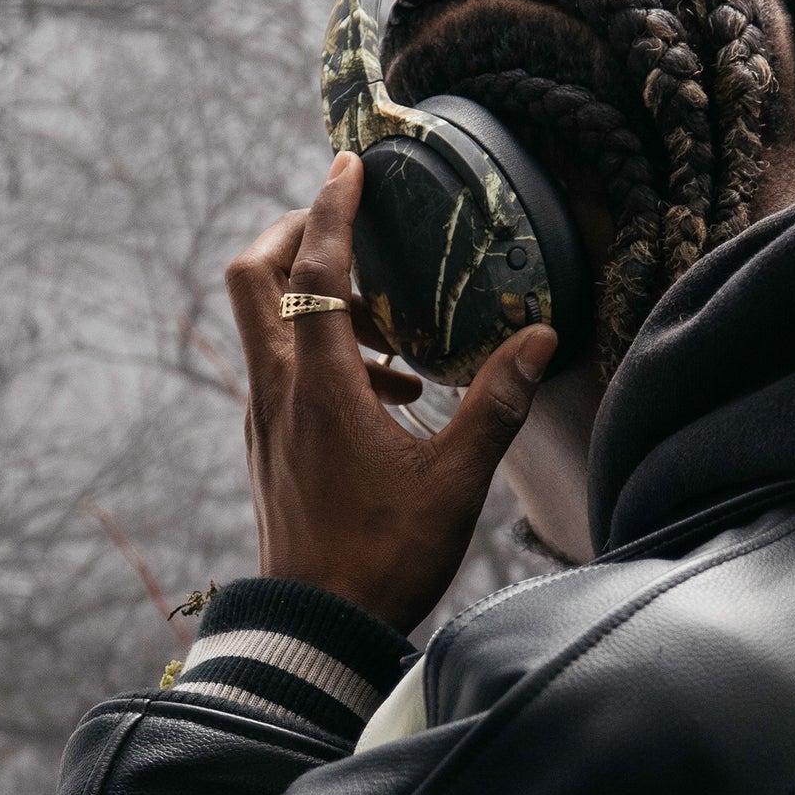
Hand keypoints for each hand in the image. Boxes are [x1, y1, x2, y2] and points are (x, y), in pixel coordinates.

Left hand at [225, 150, 557, 632]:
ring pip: (265, 323)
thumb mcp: (457, 477)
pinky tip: (386, 393)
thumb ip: (497, 400)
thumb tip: (540, 337)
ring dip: (313, 297)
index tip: (349, 167)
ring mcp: (263, 418)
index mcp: (319, 385)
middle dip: (296, 233)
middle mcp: (276, 389)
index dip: (333, 209)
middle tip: (348, 225)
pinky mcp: (266, 445)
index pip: (316, 268)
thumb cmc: (385, 553)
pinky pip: (281, 369)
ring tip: (390, 323)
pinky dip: (321, 352)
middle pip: (254, 276)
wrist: (317, 627)